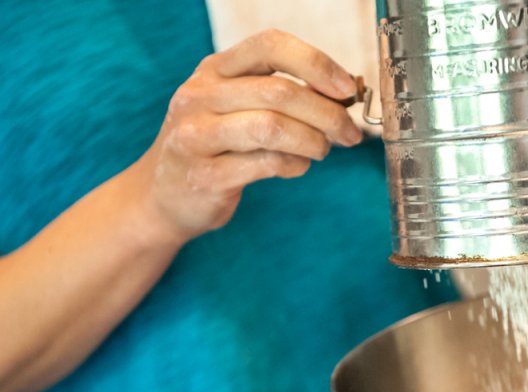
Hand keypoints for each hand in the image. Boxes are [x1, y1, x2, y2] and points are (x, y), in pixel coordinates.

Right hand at [132, 29, 363, 243]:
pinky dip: (293, 166)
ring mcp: (196, 136)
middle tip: (350, 134)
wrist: (163, 196)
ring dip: (312, 141)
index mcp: (214, 70)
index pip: (270, 45)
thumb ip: (282, 96)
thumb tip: (343, 95)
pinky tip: (297, 167)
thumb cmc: (216, 147)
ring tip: (322, 150)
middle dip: (328, 114)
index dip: (316, 63)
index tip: (347, 89)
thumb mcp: (238, 108)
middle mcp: (199, 95)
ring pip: (273, 127)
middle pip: (280, 92)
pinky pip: (264, 165)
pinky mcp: (203, 176)